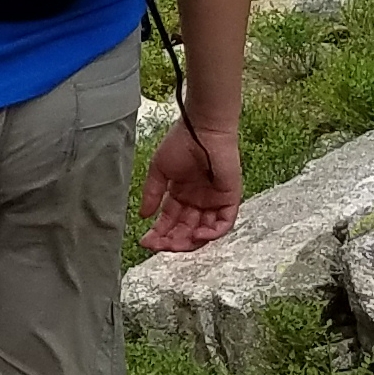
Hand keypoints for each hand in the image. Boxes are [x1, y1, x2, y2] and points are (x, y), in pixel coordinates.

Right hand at [139, 115, 241, 253]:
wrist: (202, 128)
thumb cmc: (181, 143)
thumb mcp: (159, 170)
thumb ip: (152, 194)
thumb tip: (143, 216)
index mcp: (181, 194)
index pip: (170, 221)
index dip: (159, 233)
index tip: (145, 242)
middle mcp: (198, 201)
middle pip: (186, 230)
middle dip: (171, 241)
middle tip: (158, 246)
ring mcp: (214, 201)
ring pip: (203, 231)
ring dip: (189, 241)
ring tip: (174, 243)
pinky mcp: (230, 199)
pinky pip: (223, 224)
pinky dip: (211, 233)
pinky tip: (196, 235)